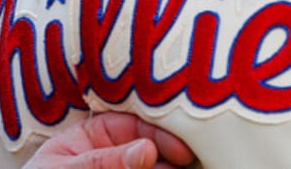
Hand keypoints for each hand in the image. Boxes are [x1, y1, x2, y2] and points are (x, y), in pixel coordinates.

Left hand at [25, 112, 194, 167]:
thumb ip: (102, 162)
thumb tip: (146, 150)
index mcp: (94, 135)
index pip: (135, 126)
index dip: (161, 135)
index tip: (183, 152)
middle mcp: (113, 153)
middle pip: (154, 148)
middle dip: (174, 154)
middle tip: (195, 164)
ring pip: (157, 167)